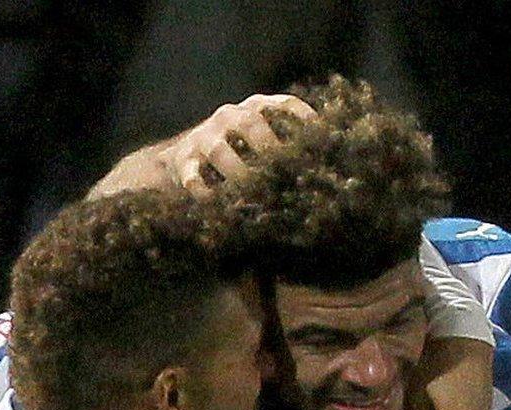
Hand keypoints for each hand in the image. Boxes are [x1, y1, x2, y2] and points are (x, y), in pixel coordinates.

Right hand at [159, 94, 315, 195]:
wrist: (184, 156)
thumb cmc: (238, 151)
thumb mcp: (262, 139)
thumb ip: (287, 147)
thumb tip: (328, 170)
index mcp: (256, 108)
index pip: (284, 104)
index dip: (304, 117)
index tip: (319, 135)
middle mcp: (230, 116)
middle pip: (250, 122)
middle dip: (269, 145)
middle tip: (284, 169)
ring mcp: (205, 137)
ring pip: (219, 149)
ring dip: (237, 171)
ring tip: (253, 190)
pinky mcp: (183, 161)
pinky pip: (192, 176)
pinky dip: (203, 191)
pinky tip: (216, 203)